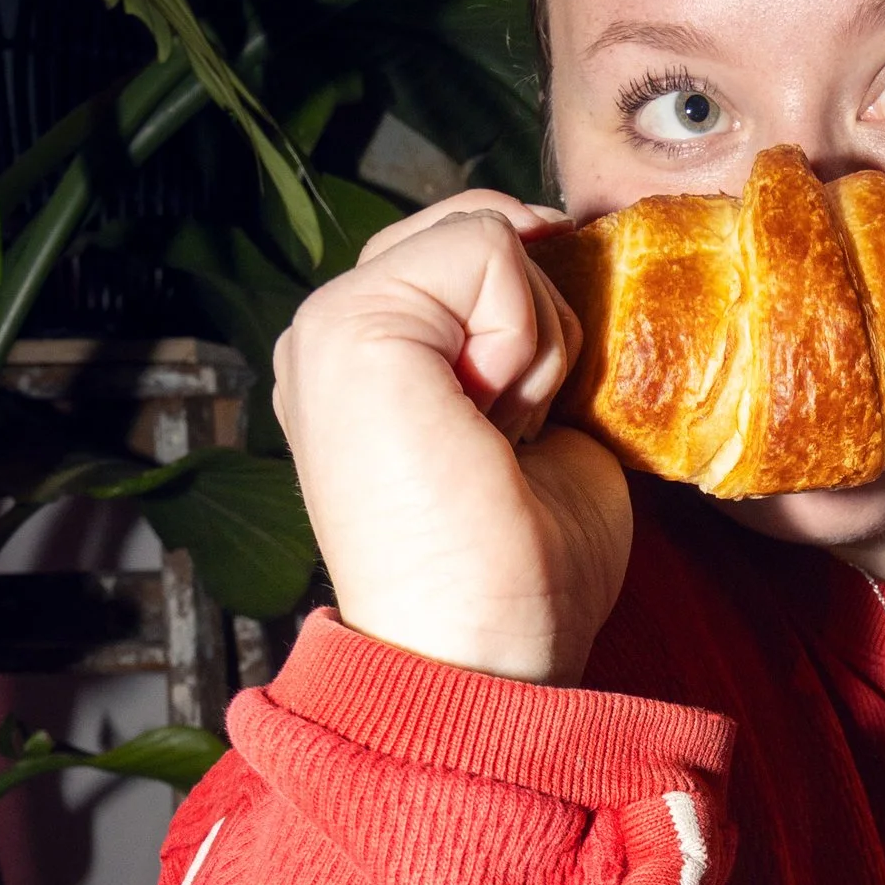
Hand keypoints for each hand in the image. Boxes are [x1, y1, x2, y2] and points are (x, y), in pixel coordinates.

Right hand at [272, 193, 631, 681]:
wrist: (486, 653)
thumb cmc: (522, 570)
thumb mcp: (540, 420)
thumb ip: (525, 329)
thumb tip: (556, 241)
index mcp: (370, 361)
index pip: (472, 251)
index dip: (536, 321)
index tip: (516, 436)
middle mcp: (333, 337)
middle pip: (480, 232)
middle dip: (537, 328)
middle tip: (506, 439)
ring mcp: (328, 324)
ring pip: (490, 240)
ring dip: (536, 347)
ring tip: (493, 441)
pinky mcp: (348, 323)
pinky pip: (491, 254)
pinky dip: (526, 343)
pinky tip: (489, 424)